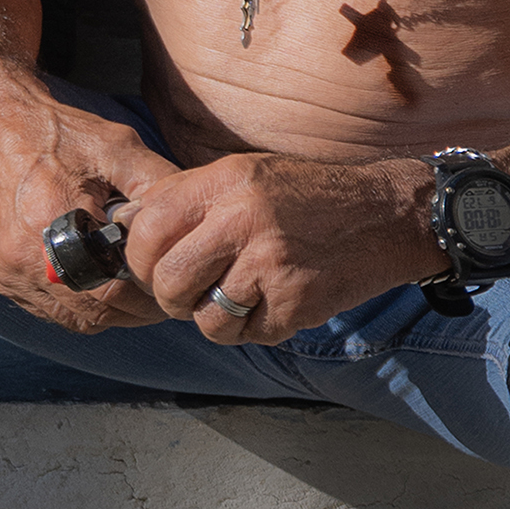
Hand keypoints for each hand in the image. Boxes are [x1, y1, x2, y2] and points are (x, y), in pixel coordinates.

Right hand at [0, 92, 181, 329]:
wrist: (1, 125)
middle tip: (159, 292)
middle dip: (132, 309)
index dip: (147, 296)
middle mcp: (22, 256)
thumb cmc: (63, 134)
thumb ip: (158, 184)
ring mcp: (7, 271)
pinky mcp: (0, 276)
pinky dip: (79, 304)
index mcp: (51, 221)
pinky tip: (97, 279)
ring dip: (107, 310)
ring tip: (131, 287)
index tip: (170, 286)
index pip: (111, 290)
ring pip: (74, 318)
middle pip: (94, 312)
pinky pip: (50, 311)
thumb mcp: (118, 147)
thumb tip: (195, 220)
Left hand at [117, 151, 428, 341]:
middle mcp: (244, 219)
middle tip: (188, 293)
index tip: (151, 266)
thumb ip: (186, 197)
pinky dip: (252, 328)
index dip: (139, 257)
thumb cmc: (306, 196)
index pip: (147, 228)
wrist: (385, 215)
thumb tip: (124, 225)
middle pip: (168, 281)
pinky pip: (246, 334)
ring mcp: (271, 264)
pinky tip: (271, 301)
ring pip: (204, 319)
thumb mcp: (243, 174)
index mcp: (225, 182)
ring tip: (238, 295)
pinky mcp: (296, 302)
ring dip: (213, 318)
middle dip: (169, 298)